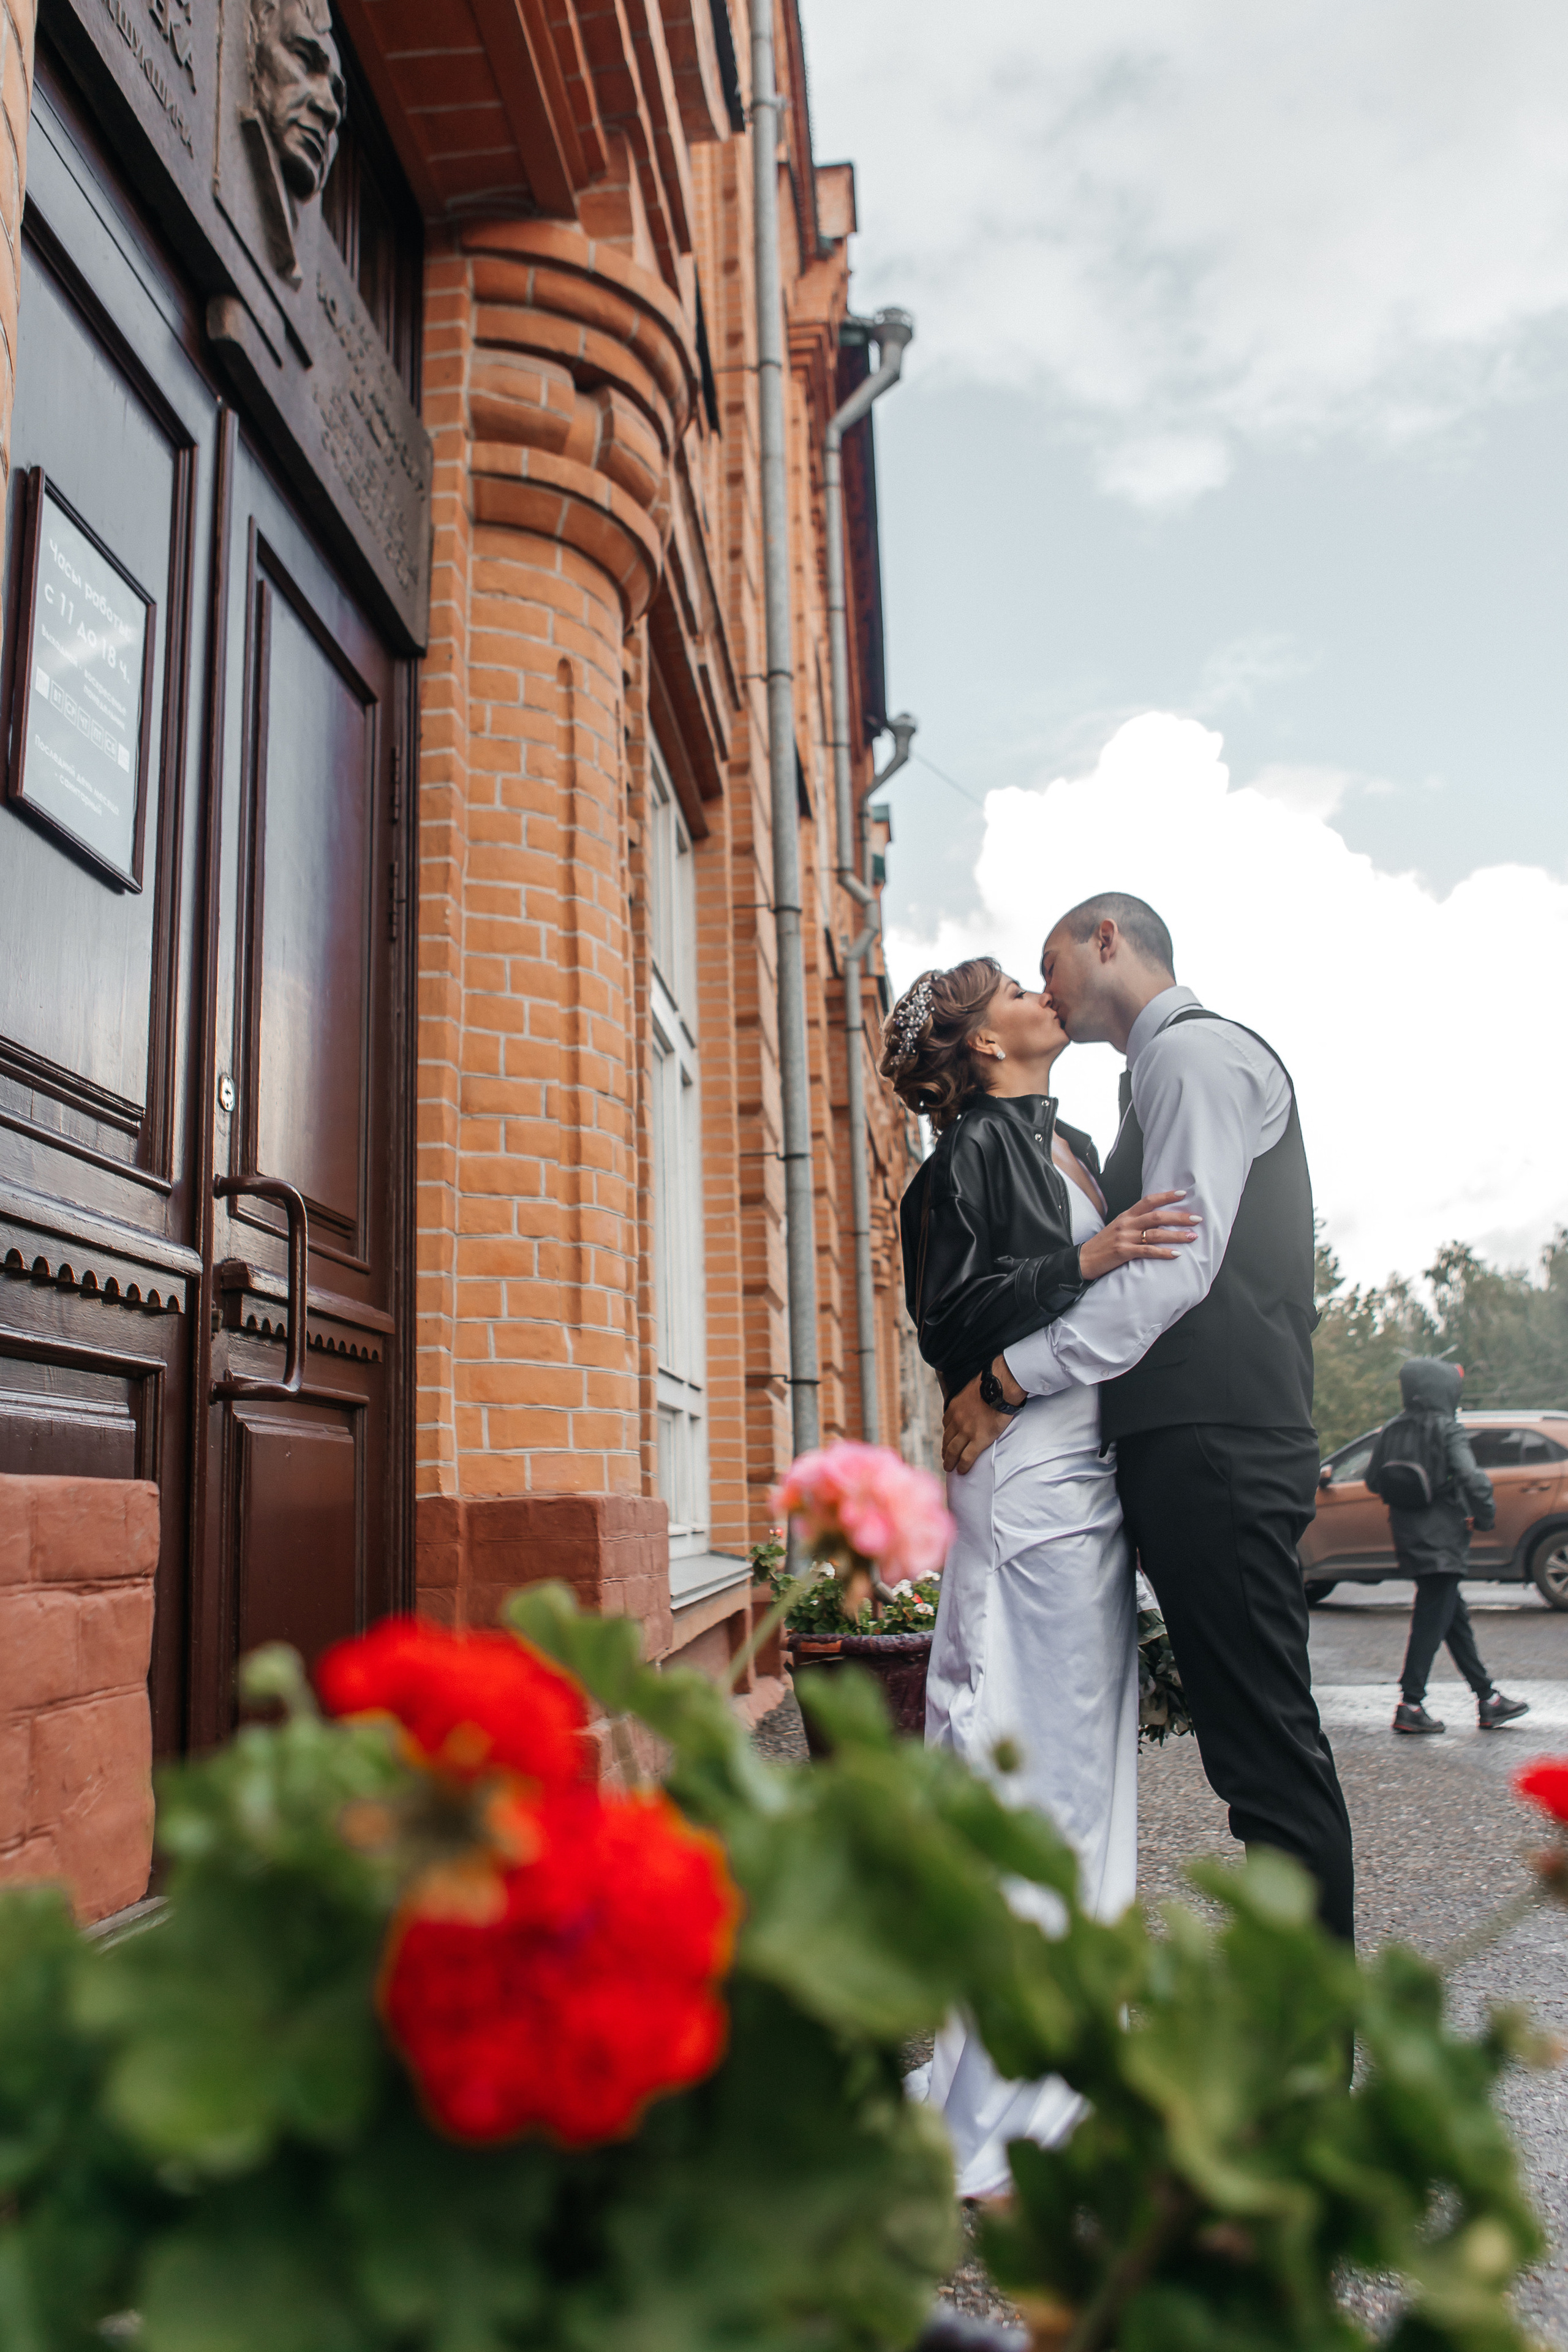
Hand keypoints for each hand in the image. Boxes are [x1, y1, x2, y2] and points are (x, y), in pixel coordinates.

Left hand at [942, 1372, 1011, 1475]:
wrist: (1000, 1387)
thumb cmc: (991, 1383)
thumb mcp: (972, 1388)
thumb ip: (970, 1397)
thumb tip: (976, 1395)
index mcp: (954, 1408)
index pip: (947, 1426)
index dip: (947, 1435)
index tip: (948, 1441)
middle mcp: (957, 1421)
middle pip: (947, 1440)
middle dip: (945, 1450)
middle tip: (946, 1458)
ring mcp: (966, 1431)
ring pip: (953, 1451)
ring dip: (949, 1461)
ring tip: (949, 1468)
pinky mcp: (979, 1440)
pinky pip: (967, 1457)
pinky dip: (963, 1466)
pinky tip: (962, 1471)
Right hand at [1078, 1191, 1199, 1280]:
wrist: (1084, 1259)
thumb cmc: (1103, 1245)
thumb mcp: (1118, 1228)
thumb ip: (1135, 1222)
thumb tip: (1157, 1221)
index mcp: (1126, 1215)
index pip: (1148, 1201)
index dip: (1166, 1196)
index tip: (1183, 1194)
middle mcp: (1126, 1224)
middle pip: (1157, 1216)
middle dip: (1179, 1217)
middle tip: (1197, 1219)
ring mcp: (1125, 1238)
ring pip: (1155, 1233)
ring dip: (1176, 1235)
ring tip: (1193, 1237)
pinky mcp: (1124, 1252)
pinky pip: (1148, 1251)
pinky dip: (1164, 1252)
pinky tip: (1176, 1254)